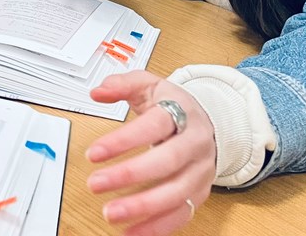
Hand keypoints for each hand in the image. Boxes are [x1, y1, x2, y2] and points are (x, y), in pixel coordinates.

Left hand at [86, 71, 215, 235]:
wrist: (212, 123)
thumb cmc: (175, 106)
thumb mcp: (150, 86)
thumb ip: (123, 85)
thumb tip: (98, 92)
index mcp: (182, 114)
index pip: (154, 126)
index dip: (123, 141)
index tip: (93, 153)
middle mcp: (195, 144)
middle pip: (166, 161)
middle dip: (130, 175)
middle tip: (95, 184)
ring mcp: (200, 171)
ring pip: (176, 192)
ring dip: (143, 207)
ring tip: (110, 213)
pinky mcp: (200, 193)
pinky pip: (182, 214)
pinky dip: (157, 227)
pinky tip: (131, 232)